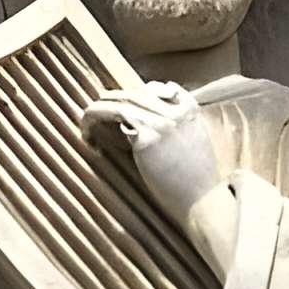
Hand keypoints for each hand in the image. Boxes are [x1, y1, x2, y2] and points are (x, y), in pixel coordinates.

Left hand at [83, 84, 222, 225]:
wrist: (202, 200)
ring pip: (122, 101)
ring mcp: (160, 122)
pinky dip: (95, 121)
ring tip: (86, 118)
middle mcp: (175, 111)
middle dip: (114, 98)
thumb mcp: (195, 143)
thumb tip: (151, 126)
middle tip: (97, 107)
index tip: (127, 103)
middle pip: (137, 93)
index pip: (162, 88)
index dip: (141, 93)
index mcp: (190, 109)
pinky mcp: (146, 138)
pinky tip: (88, 135)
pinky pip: (114, 116)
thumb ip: (179, 128)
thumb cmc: (197, 181)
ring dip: (99, 108)